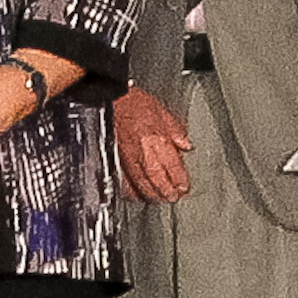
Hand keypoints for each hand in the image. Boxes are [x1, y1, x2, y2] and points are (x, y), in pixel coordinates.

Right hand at [113, 86, 192, 202]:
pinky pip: (126, 179)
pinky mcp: (118, 159)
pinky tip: (138, 194)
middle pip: (158, 178)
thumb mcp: (162, 112)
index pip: (172, 166)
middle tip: (174, 197)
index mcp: (157, 139)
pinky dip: (133, 190)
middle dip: (168, 191)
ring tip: (161, 199)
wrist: (111, 99)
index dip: (180, 179)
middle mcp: (143, 151)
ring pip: (142, 182)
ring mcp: (129, 157)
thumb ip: (176, 130)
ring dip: (153, 193)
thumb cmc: (134, 102)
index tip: (185, 187)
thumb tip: (186, 145)